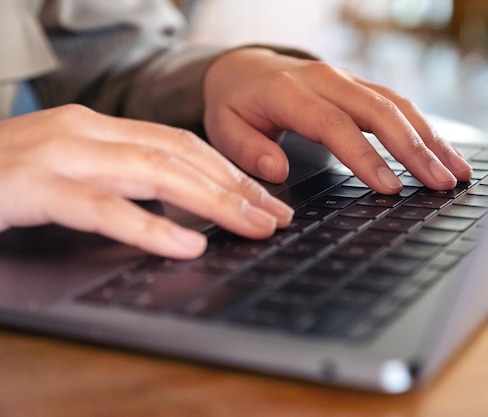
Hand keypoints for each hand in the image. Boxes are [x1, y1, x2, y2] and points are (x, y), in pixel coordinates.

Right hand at [0, 105, 292, 258]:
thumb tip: (182, 212)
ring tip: (255, 226)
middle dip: (236, 187)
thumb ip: (122, 184)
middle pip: (181, 156)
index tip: (267, 198)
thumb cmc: (6, 180)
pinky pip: (103, 208)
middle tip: (277, 216)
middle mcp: (86, 131)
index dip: (230, 171)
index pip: (182, 144)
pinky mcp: (33, 186)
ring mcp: (60, 155)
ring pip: (155, 173)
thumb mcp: (73, 173)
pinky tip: (188, 244)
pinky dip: (150, 227)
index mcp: (99, 128)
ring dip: (213, 202)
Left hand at [202, 47, 472, 193]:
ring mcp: (346, 80)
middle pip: (378, 111)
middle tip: (441, 184)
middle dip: (414, 149)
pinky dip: (424, 129)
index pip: (334, 126)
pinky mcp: (359, 87)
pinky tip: (442, 152)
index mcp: (289, 92)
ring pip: (397, 105)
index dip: (364, 156)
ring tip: (457, 173)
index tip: (390, 187)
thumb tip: (279, 170)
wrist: (243, 68)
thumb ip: (247, 150)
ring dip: (430, 139)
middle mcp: (325, 80)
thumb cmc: (235, 103)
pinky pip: (397, 104)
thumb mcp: (223, 127)